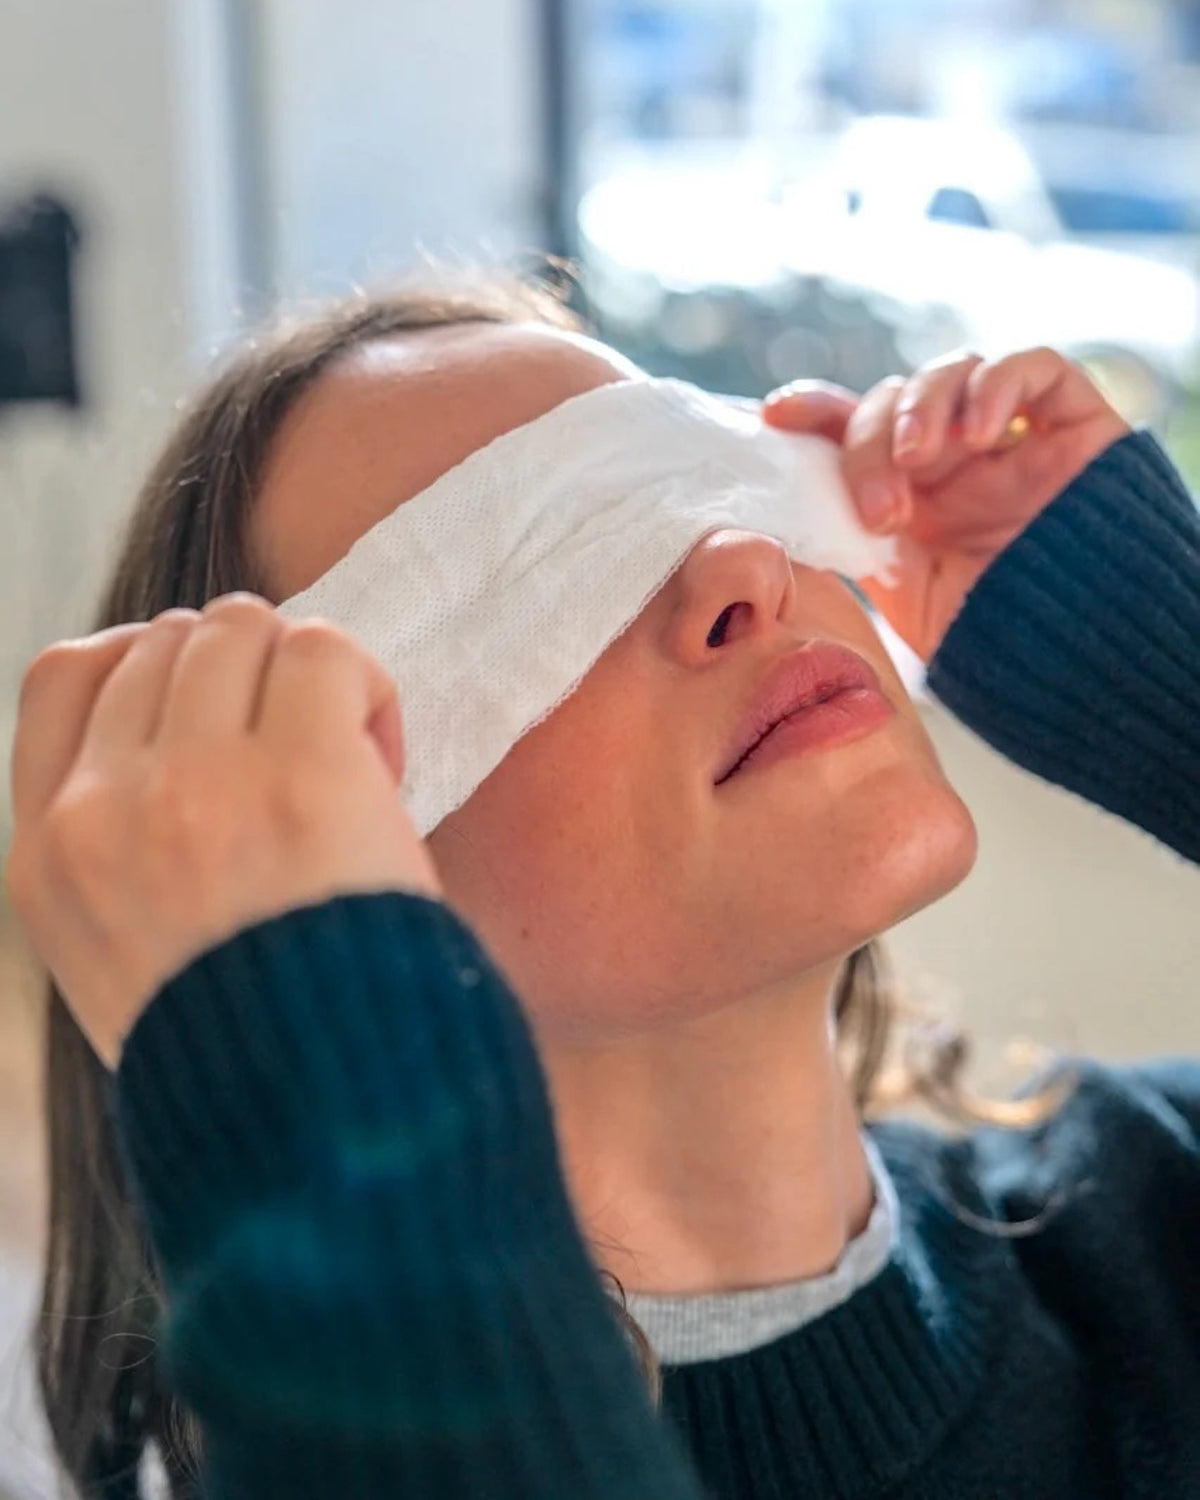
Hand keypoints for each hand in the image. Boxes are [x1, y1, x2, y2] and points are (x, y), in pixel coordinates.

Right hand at [4, 594, 440, 1068]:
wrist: (323, 1129)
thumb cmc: (257, 1043)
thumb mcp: (129, 956)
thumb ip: (127, 847)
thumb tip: (191, 728)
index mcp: (49, 856)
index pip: (63, 675)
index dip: (151, 661)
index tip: (218, 702)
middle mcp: (105, 810)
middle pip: (169, 640)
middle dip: (245, 675)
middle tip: (299, 750)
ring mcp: (196, 786)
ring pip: (243, 626)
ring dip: (304, 671)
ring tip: (347, 752)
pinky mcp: (300, 775)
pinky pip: (324, 650)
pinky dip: (363, 683)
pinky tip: (384, 754)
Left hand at [763, 348, 1130, 658]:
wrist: (1073, 659)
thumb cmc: (986, 637)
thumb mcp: (897, 590)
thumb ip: (848, 538)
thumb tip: (777, 510)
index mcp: (910, 491)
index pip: (855, 427)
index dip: (816, 410)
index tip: (776, 414)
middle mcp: (955, 459)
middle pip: (893, 400)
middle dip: (871, 441)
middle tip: (879, 509)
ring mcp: (1011, 438)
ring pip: (952, 371)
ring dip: (921, 406)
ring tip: (918, 459)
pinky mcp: (1073, 423)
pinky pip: (1035, 367)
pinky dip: (996, 383)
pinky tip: (980, 431)